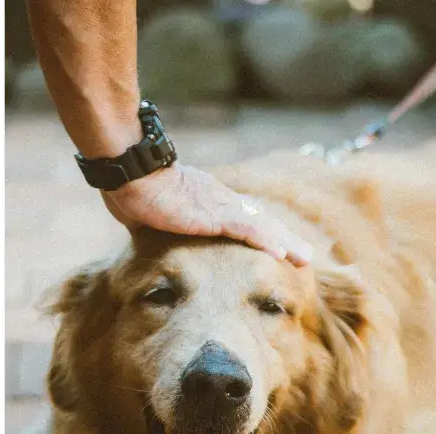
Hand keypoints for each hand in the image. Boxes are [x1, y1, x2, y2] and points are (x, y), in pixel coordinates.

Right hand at [102, 164, 312, 265]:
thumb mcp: (148, 215)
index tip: (280, 247)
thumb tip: (144, 234)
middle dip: (285, 239)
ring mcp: (219, 206)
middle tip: (305, 257)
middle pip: (261, 221)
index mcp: (208, 202)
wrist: (130, 172)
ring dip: (285, 243)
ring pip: (262, 226)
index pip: (244, 219)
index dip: (264, 233)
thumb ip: (156, 224)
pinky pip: (246, 229)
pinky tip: (281, 254)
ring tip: (304, 260)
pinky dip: (265, 241)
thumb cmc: (131, 189)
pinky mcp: (213, 214)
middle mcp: (220, 201)